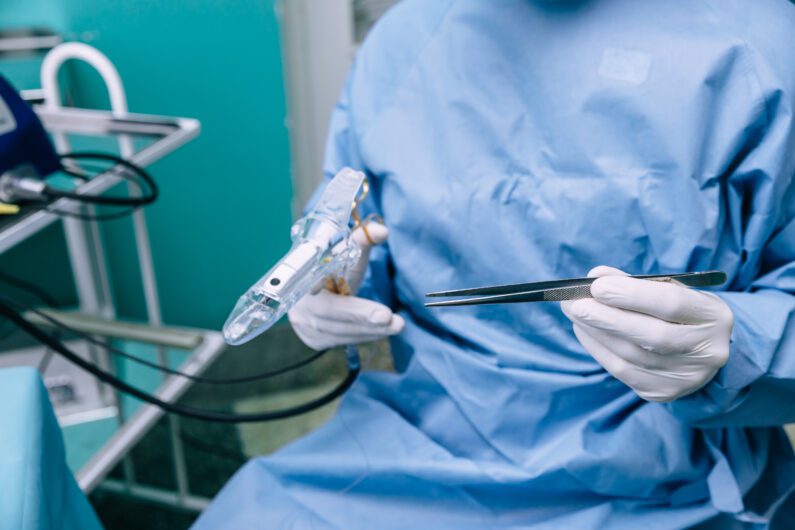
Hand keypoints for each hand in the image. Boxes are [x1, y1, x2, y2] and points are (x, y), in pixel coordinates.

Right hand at [288, 223, 404, 350]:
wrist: (307, 284)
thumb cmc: (330, 265)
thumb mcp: (344, 251)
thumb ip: (362, 240)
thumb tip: (381, 232)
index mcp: (303, 281)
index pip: (329, 298)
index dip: (357, 310)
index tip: (384, 315)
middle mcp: (300, 305)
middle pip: (335, 319)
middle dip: (368, 321)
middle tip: (397, 323)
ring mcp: (303, 326)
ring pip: (340, 333)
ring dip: (371, 331)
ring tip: (397, 325)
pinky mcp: (312, 339)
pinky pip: (341, 340)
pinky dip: (363, 336)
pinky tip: (381, 331)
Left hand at [561, 266, 732, 401]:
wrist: (704, 351)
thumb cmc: (680, 312)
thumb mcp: (669, 290)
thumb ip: (634, 282)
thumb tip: (595, 277)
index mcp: (713, 316)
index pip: (672, 304)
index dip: (631, 295)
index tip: (597, 286)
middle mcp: (706, 351)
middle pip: (651, 336)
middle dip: (607, 318)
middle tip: (575, 303)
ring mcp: (686, 376)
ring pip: (632, 356)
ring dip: (596, 332)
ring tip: (574, 313)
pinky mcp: (664, 392)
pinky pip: (623, 372)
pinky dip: (598, 349)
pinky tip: (584, 331)